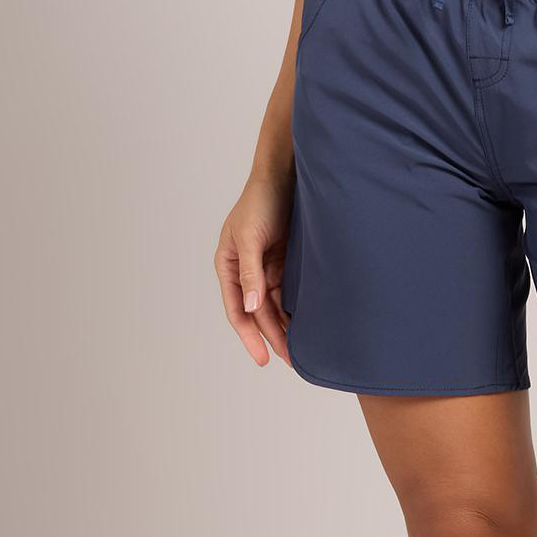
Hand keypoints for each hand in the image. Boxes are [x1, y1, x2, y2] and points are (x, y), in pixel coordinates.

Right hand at [216, 170, 293, 367]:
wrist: (285, 175)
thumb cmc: (260, 201)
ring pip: (274, 306)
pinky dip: (295, 309)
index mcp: (228, 266)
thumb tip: (251, 308)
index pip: (237, 310)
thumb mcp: (250, 237)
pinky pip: (288, 293)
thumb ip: (250, 273)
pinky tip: (308, 324)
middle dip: (272, 337)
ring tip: (301, 350)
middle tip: (291, 361)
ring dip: (285, 327)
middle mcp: (244, 271)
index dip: (249, 337)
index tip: (263, 359)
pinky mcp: (284, 263)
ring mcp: (264, 268)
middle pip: (258, 313)